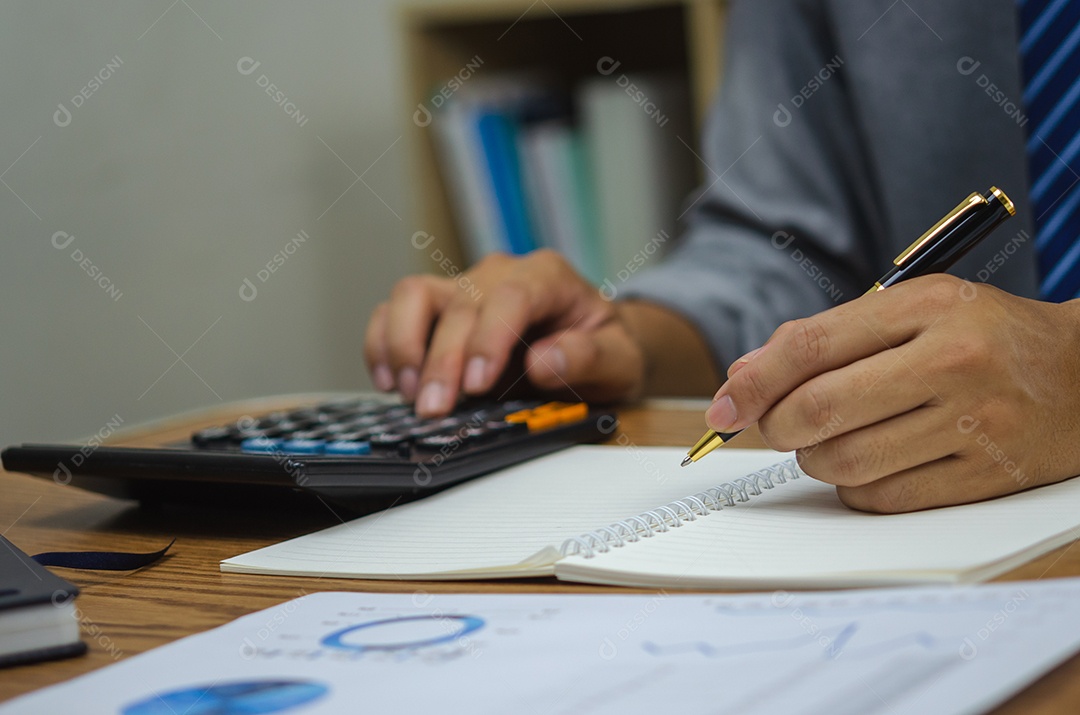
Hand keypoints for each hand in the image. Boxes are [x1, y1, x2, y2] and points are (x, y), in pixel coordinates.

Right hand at [365, 250, 646, 416]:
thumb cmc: (604, 349)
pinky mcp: (437, 308)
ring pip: (413, 294)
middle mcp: (500, 274)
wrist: (592, 345)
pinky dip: (383, 345)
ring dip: (404, 346)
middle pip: (457, 303)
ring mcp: (463, 288)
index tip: (478, 383)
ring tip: (410, 394)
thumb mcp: (619, 360)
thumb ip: (590, 358)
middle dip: (442, 361)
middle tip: (435, 411)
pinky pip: (394, 312)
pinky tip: (390, 382)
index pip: (510, 296)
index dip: (489, 338)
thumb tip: (545, 362)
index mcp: (549, 278)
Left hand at [706, 274, 1079, 512]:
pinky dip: (855, 489)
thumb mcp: (913, 309)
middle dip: (775, 426)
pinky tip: (869, 464)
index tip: (722, 408)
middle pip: (818, 410)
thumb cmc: (983, 336)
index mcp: (927, 309)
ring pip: (844, 462)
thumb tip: (745, 378)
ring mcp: (972, 424)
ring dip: (814, 459)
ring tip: (830, 440)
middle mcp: (951, 363)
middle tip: (774, 426)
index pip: (810, 346)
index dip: (751, 382)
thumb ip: (828, 337)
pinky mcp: (984, 477)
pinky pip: (884, 498)